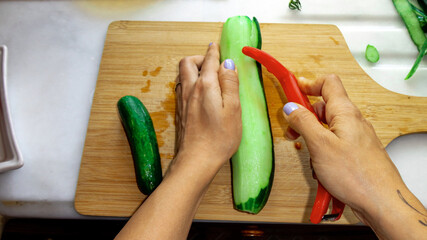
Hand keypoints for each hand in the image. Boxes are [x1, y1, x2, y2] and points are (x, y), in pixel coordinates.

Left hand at [173, 42, 241, 172]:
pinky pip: (182, 88)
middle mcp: (190, 90)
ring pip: (183, 75)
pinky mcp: (180, 112)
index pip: (209, 61)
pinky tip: (201, 94)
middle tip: (213, 64)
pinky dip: (190, 83)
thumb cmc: (219, 138)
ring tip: (209, 78)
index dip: (214, 52)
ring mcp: (182, 101)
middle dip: (200, 58)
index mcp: (205, 86)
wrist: (197, 160)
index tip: (217, 47)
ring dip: (194, 70)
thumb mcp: (233, 109)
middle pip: (188, 63)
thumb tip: (228, 64)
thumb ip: (230, 84)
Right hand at [282, 74, 425, 238]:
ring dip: (312, 139)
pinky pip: (333, 145)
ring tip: (308, 155)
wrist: (380, 202)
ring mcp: (354, 137)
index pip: (328, 83)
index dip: (308, 84)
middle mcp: (352, 122)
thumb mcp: (320, 145)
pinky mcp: (354, 152)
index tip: (292, 90)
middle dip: (304, 117)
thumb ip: (303, 122)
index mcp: (345, 113)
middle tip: (292, 130)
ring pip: (326, 129)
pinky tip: (320, 168)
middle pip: (323, 107)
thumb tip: (291, 108)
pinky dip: (322, 153)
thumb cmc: (357, 175)